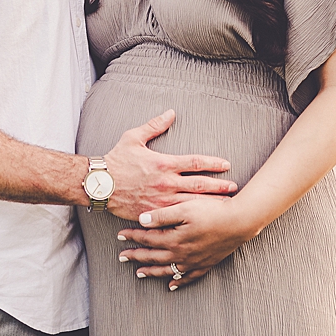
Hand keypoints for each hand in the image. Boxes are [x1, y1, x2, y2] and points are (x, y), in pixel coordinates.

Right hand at [101, 110, 237, 222]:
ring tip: (226, 207)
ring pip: (192, 204)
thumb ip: (154, 125)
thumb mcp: (134, 137)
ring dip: (210, 205)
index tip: (226, 164)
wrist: (100, 184)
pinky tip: (202, 222)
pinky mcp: (155, 214)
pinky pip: (177, 218)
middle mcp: (166, 182)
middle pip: (199, 185)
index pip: (195, 162)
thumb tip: (170, 113)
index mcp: (164, 163)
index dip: (213, 163)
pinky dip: (191, 219)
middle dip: (219, 186)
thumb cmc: (117, 159)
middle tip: (234, 188)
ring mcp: (161, 200)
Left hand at [116, 194, 251, 288]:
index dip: (132, 236)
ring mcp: (193, 262)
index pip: (147, 238)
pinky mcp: (205, 264)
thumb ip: (163, 215)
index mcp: (174, 239)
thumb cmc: (212, 211)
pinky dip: (178, 282)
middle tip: (121, 257)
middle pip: (153, 257)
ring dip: (152, 271)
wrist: (238, 222)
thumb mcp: (185, 207)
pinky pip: (188, 277)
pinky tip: (171, 286)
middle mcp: (181, 254)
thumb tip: (142, 220)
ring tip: (139, 273)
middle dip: (136, 256)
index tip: (120, 235)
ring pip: (167, 270)